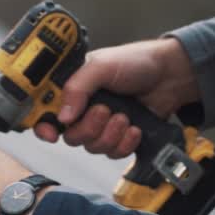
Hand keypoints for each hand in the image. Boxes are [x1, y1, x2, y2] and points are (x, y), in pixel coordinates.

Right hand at [36, 37, 198, 157]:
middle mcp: (83, 107)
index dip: (43, 126)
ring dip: (110, 135)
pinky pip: (113, 153)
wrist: (170, 75)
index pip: (46, 112)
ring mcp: (101, 124)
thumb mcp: (101, 66)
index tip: (51, 133)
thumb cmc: (136, 61)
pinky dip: (124, 143)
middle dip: (89, 128)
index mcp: (72, 88)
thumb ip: (77, 87)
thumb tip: (62, 116)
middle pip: (70, 136)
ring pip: (92, 146)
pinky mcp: (119, 136)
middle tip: (105, 111)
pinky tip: (134, 128)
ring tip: (124, 116)